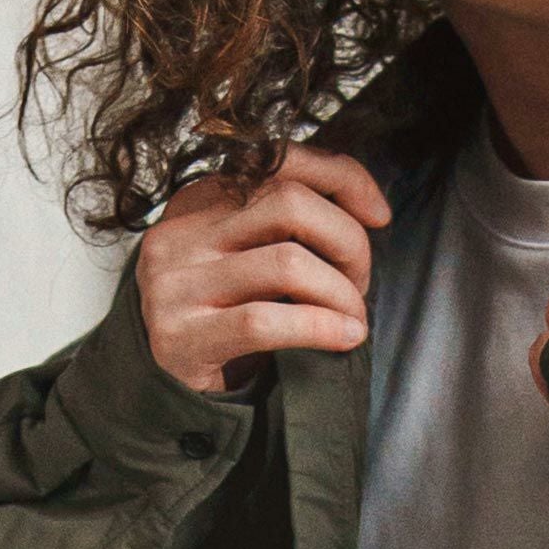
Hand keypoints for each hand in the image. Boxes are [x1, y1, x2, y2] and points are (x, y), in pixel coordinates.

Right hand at [136, 142, 391, 393]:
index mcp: (200, 199)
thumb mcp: (255, 254)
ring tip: (353, 318)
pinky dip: (322, 327)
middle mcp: (181, 232)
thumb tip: (371, 210)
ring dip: (341, 293)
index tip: (380, 215)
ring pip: (288, 263)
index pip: (281, 160)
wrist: (169, 388)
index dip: (343, 179)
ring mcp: (174, 283)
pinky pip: (266, 321)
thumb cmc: (229, 314)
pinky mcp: (179, 335)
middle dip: (348, 242)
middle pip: (291, 204)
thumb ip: (294, 221)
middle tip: (361, 282)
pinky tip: (345, 338)